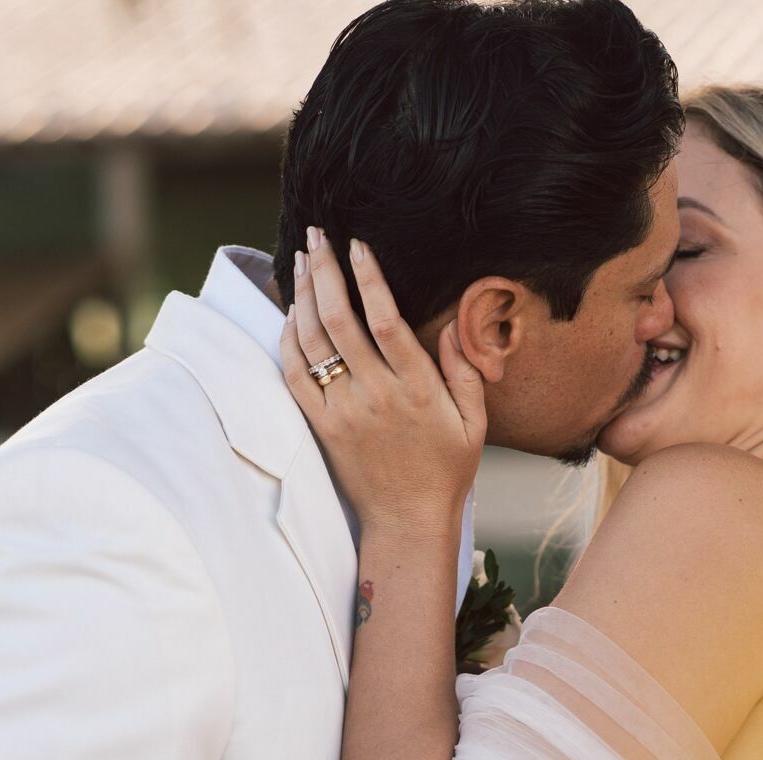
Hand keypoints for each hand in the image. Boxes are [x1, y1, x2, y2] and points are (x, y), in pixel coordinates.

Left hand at [281, 228, 484, 538]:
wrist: (407, 521)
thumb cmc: (446, 470)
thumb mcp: (473, 422)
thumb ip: (463, 371)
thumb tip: (448, 326)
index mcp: (416, 388)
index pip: (387, 320)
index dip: (369, 277)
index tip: (358, 244)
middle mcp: (375, 395)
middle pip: (340, 320)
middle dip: (327, 271)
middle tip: (319, 236)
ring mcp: (342, 410)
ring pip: (312, 341)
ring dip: (304, 295)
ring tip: (304, 261)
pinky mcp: (321, 425)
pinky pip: (294, 374)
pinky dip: (288, 339)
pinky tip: (292, 312)